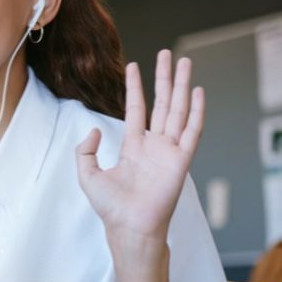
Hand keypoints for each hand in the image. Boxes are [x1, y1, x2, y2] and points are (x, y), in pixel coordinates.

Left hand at [76, 50, 204, 242]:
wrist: (129, 227)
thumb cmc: (110, 208)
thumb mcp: (87, 175)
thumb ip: (85, 150)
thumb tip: (94, 129)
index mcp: (134, 147)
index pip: (136, 109)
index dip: (135, 88)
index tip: (134, 66)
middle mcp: (154, 145)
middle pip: (163, 103)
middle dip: (165, 78)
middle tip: (169, 54)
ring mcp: (169, 151)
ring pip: (179, 110)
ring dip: (181, 86)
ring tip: (185, 62)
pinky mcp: (182, 161)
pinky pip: (192, 131)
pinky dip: (196, 111)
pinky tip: (197, 91)